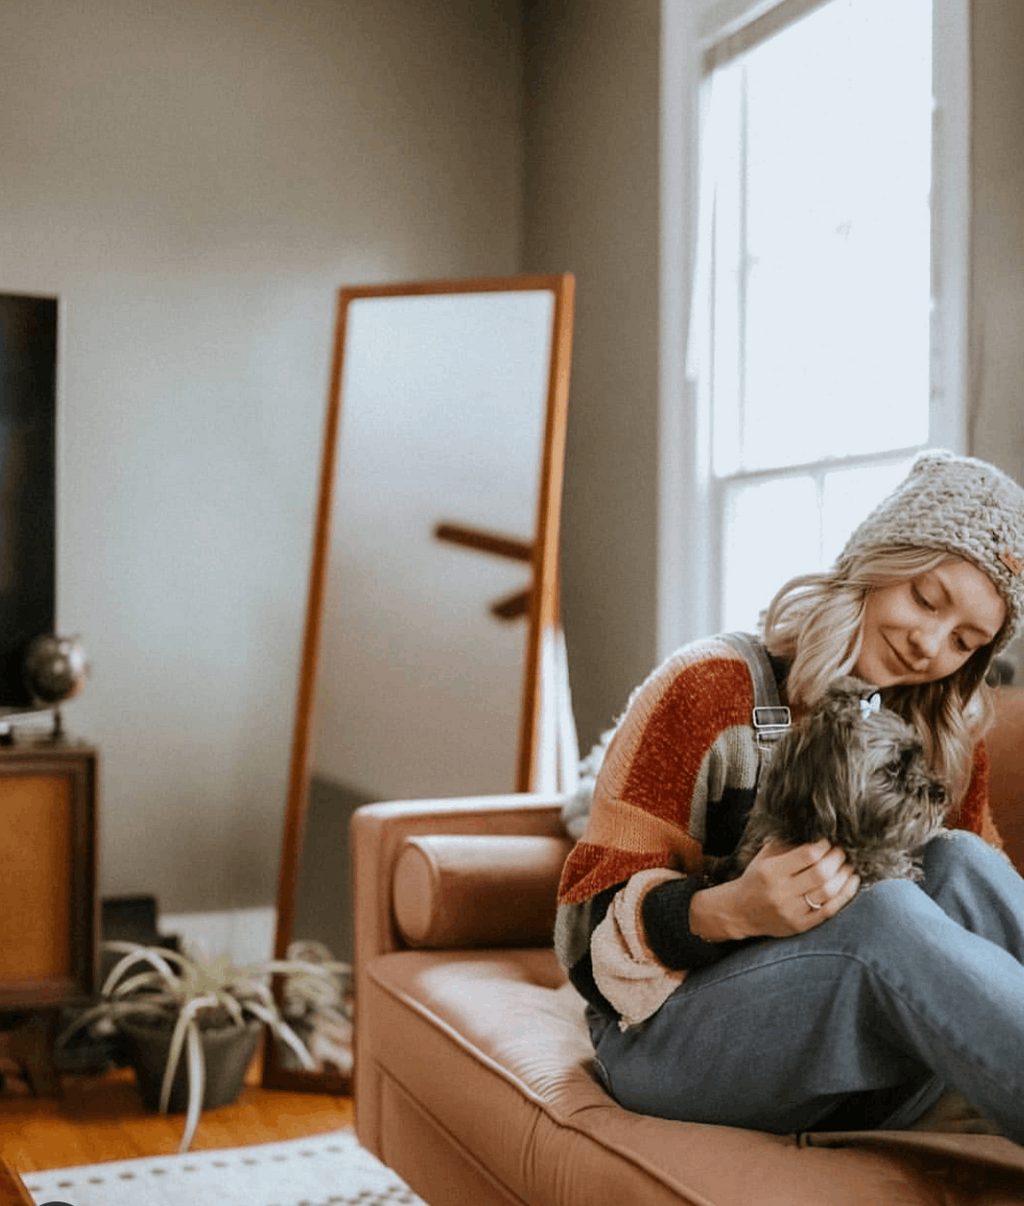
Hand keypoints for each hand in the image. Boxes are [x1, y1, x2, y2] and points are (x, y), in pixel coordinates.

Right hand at [689, 839, 859, 941]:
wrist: (738, 911)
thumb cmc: (756, 878)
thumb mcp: (765, 857)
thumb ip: (788, 844)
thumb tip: (816, 831)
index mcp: (771, 871)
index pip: (807, 855)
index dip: (824, 846)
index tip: (829, 840)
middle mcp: (781, 892)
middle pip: (821, 874)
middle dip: (837, 859)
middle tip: (843, 851)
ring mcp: (791, 911)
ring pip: (828, 892)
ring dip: (844, 876)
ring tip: (849, 865)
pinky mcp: (800, 926)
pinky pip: (829, 911)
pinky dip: (844, 895)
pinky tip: (851, 883)